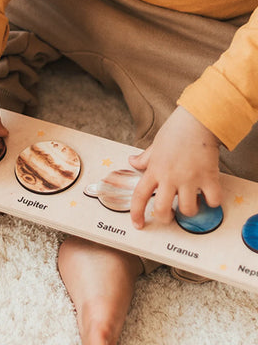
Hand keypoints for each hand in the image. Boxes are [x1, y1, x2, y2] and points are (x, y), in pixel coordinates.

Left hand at [129, 106, 221, 228]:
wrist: (197, 121)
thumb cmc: (176, 131)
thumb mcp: (155, 145)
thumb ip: (145, 158)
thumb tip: (132, 161)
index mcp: (155, 170)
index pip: (139, 196)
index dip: (137, 213)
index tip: (138, 224)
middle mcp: (170, 177)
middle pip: (162, 209)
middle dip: (166, 218)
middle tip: (171, 215)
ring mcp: (189, 179)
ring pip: (188, 210)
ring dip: (190, 211)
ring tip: (193, 202)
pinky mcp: (208, 177)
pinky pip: (212, 200)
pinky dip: (212, 202)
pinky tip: (209, 195)